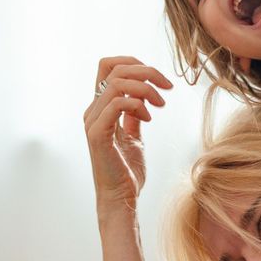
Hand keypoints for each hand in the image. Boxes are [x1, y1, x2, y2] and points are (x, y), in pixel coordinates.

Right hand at [83, 56, 174, 213]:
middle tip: (167, 87)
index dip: (133, 62)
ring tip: (161, 104)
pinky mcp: (97, 134)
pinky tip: (149, 119)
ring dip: (145, 89)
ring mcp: (93, 122)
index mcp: (100, 108)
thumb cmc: (127, 171)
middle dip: (146, 72)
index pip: (108, 66)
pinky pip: (116, 104)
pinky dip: (137, 105)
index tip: (158, 78)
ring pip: (116, 83)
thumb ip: (134, 116)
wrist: (121, 198)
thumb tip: (142, 99)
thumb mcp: (134, 136)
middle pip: (114, 69)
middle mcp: (93, 111)